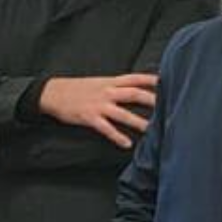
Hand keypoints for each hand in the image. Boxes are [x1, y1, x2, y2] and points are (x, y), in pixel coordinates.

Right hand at [39, 74, 157, 148]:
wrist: (53, 93)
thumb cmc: (78, 88)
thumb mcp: (99, 81)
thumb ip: (117, 85)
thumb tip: (135, 88)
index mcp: (111, 81)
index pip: (136, 78)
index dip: (151, 79)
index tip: (167, 81)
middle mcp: (108, 91)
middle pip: (134, 94)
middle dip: (152, 100)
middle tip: (168, 106)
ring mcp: (99, 105)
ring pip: (123, 113)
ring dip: (138, 122)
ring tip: (152, 130)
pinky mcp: (90, 117)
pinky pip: (107, 128)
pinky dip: (117, 136)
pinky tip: (127, 144)